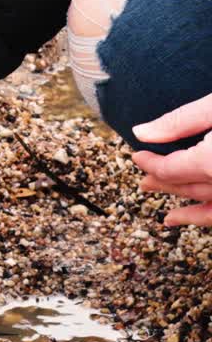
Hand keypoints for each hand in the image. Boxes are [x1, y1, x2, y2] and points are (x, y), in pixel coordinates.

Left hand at [133, 93, 211, 226]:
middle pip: (188, 187)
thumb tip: (141, 132)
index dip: (151, 163)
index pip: (171, 169)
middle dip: (164, 183)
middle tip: (144, 184)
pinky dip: (205, 217)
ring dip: (187, 204)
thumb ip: (182, 120)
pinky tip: (190, 221)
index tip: (137, 157)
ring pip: (208, 202)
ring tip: (169, 214)